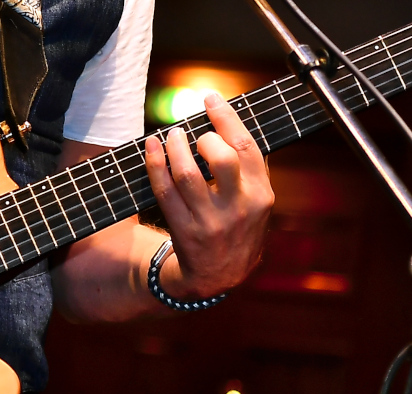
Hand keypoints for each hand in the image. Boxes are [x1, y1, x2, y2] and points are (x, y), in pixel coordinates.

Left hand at [144, 92, 273, 298]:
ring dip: (175, 148)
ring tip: (170, 135)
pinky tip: (151, 148)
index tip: (209, 98)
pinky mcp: (185, 232)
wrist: (219, 277)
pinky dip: (155, 166)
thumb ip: (250, 170)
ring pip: (188, 175)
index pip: (247, 147)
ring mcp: (211, 222)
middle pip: (222, 159)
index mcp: (261, 195)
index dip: (226, 118)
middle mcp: (239, 208)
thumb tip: (228, 123)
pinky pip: (165, 194)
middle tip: (192, 132)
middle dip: (203, 137)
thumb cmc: (237, 229)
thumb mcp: (257, 203)